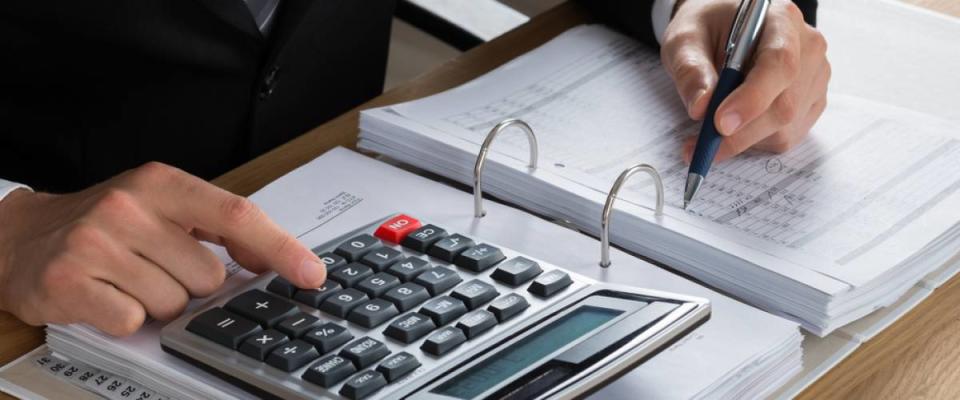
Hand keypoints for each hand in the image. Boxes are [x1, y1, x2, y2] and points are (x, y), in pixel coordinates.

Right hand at [0, 163, 325, 335]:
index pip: (238, 214)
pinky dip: (126, 318)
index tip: (311, 273)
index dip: (281, 247)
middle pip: (209, 275)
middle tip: (155, 266)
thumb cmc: (104, 223)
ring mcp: (97, 243)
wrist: (20, 236)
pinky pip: (134, 320)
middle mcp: (129, 207)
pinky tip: (107, 295)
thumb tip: (273, 257)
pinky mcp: (69, 281)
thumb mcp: (162, 206)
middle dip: (191, 283)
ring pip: (174, 303)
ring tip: (128, 278)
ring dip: (158, 302)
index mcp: (161, 183)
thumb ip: (218, 227)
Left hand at [661, 0, 829, 161]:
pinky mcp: (810, 102)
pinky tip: (733, 129)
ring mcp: (813, 77)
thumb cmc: (706, 29)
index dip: (752, 99)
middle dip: (740, 133)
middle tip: (700, 145)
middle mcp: (807, 48)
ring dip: (743, 140)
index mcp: (781, 20)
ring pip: (786, 127)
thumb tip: (701, 108)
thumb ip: (691, 70)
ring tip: (708, 133)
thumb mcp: (685, 39)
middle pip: (784, 104)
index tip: (720, 123)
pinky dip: (754, 142)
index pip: (779, 64)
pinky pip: (786, 136)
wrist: (721, 28)